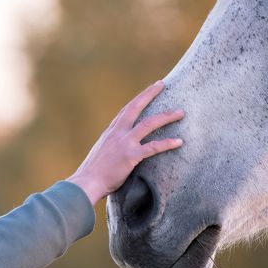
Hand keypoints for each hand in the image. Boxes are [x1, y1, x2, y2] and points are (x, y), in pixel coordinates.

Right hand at [67, 81, 183, 205]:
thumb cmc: (92, 175)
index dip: (137, 100)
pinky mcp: (131, 155)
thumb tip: (118, 151)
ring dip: (166, 116)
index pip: (125, 111)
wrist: (86, 183)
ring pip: (149, 123)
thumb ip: (111, 148)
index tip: (147, 91)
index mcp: (110, 132)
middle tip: (161, 84)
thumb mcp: (101, 154)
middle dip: (149, 93)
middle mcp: (117, 133)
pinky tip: (179, 142)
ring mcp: (124, 143)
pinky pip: (153, 147)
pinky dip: (167, 143)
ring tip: (181, 112)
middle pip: (135, 107)